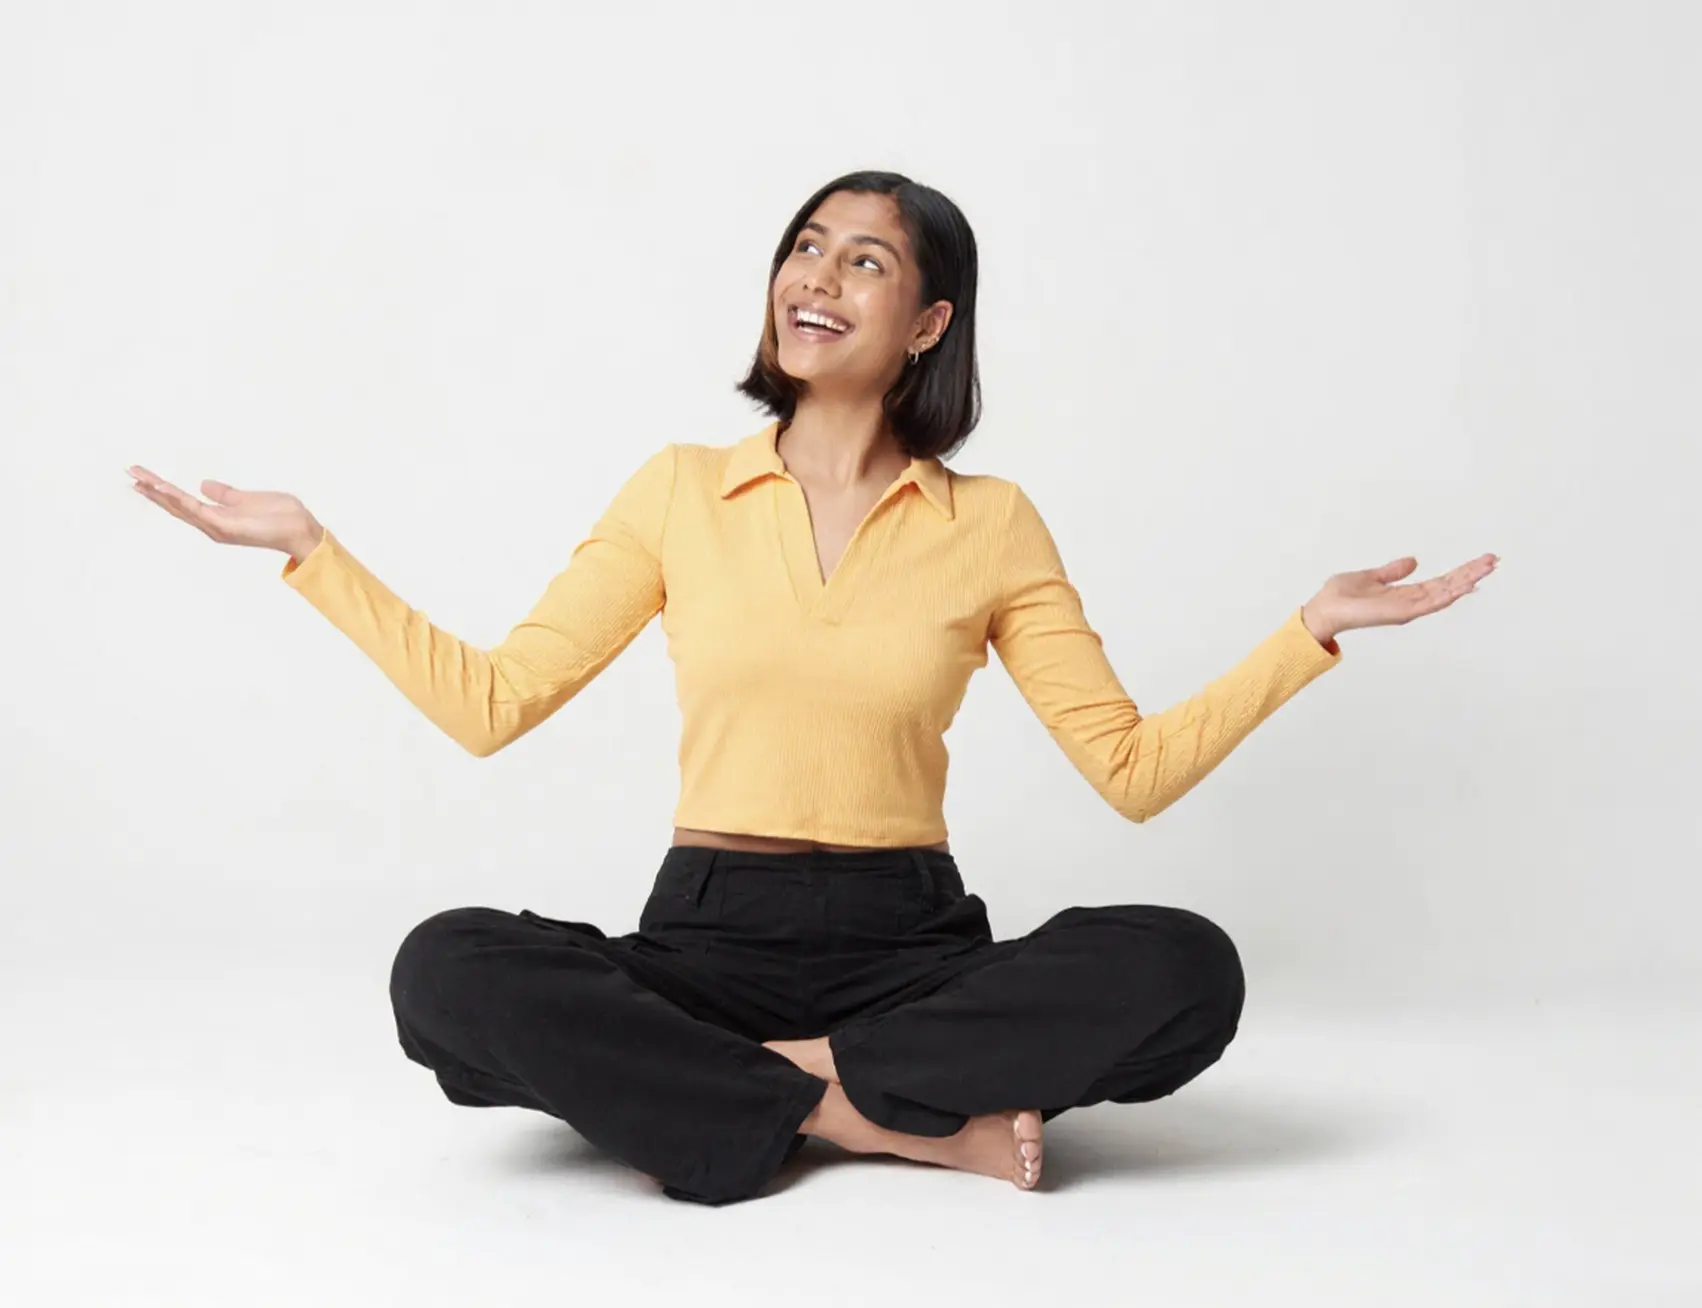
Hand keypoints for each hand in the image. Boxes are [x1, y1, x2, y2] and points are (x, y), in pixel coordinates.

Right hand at [127, 466, 323, 560]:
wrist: (301, 529)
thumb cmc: (281, 516)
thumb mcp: (247, 499)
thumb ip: (224, 494)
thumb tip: (203, 485)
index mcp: (217, 517)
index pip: (183, 501)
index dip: (162, 490)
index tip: (142, 476)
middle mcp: (213, 525)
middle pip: (175, 506)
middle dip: (152, 490)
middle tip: (130, 472)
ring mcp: (218, 527)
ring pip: (181, 507)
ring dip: (160, 493)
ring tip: (139, 478)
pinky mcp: (226, 527)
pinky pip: (197, 510)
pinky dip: (179, 499)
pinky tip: (164, 488)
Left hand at [1301, 553, 1497, 643]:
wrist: (1323, 610)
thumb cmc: (1340, 597)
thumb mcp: (1371, 577)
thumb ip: (1393, 571)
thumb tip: (1413, 561)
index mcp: (1405, 594)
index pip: (1440, 582)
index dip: (1461, 572)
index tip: (1482, 561)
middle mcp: (1410, 603)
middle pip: (1448, 587)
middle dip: (1472, 574)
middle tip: (1495, 560)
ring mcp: (1407, 609)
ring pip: (1445, 594)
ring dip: (1466, 581)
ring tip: (1488, 568)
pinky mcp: (1400, 613)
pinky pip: (1429, 603)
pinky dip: (1448, 594)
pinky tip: (1464, 585)